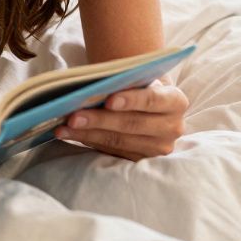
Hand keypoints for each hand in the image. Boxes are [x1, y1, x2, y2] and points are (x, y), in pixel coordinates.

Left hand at [54, 79, 188, 160]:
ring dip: (88, 133)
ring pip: (119, 141)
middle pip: (132, 124)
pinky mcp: (142, 160)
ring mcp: (159, 148)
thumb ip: (125, 81)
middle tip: (73, 115)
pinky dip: (89, 141)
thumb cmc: (140, 87)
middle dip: (100, 120)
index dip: (131, 100)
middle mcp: (173, 127)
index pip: (153, 99)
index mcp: (176, 101)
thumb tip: (92, 88)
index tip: (108, 100)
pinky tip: (70, 134)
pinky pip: (112, 151)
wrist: (148, 105)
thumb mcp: (140, 80)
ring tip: (64, 126)